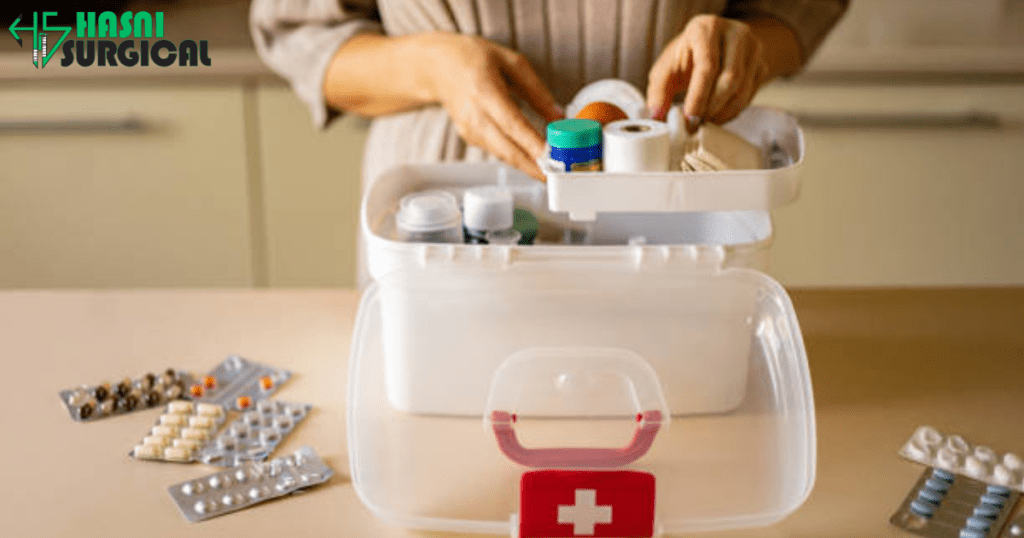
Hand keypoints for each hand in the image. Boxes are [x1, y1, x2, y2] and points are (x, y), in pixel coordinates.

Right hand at [408, 33, 562, 179]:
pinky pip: (497, 151)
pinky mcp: (469, 138)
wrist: (437, 66)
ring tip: (552, 169)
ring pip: (503, 154)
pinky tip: (533, 157)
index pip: (512, 123)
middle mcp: (474, 114)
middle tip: (558, 174)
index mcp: (484, 90)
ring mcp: (469, 130)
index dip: (532, 143)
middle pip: (507, 148)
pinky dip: (516, 156)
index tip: (552, 156)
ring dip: (528, 164)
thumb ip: (536, 90)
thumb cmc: (474, 58)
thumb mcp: (511, 62)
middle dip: (534, 165)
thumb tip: (558, 115)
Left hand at [647, 15, 782, 130]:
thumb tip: (656, 115)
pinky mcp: (762, 65)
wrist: (712, 45)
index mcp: (707, 28)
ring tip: (705, 121)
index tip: (689, 119)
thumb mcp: (667, 68)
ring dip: (722, 113)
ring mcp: (753, 48)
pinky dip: (732, 112)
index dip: (698, 97)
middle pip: (730, 79)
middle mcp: (735, 33)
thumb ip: (658, 91)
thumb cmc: (687, 55)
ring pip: (743, 91)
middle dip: (711, 108)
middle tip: (696, 124)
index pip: (707, 66)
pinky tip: (717, 114)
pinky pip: (750, 96)